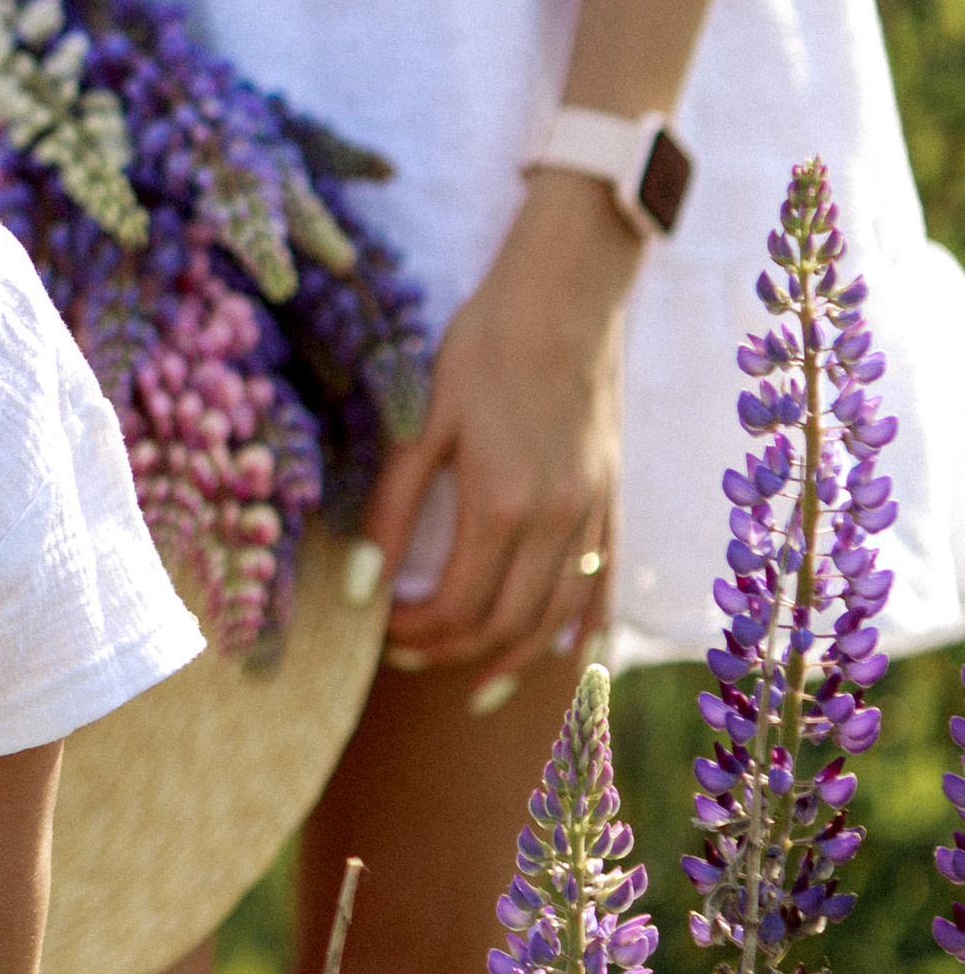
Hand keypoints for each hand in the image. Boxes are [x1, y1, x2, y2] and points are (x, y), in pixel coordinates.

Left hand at [364, 174, 635, 682]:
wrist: (564, 295)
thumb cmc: (482, 347)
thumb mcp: (421, 421)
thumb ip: (392, 509)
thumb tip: (361, 589)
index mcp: (503, 503)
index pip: (456, 607)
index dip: (413, 630)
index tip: (378, 625)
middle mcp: (557, 521)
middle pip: (505, 625)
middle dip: (450, 649)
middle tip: (405, 648)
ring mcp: (593, 514)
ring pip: (556, 619)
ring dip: (510, 658)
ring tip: (468, 678)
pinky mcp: (613, 500)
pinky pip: (603, 589)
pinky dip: (580, 635)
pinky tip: (558, 663)